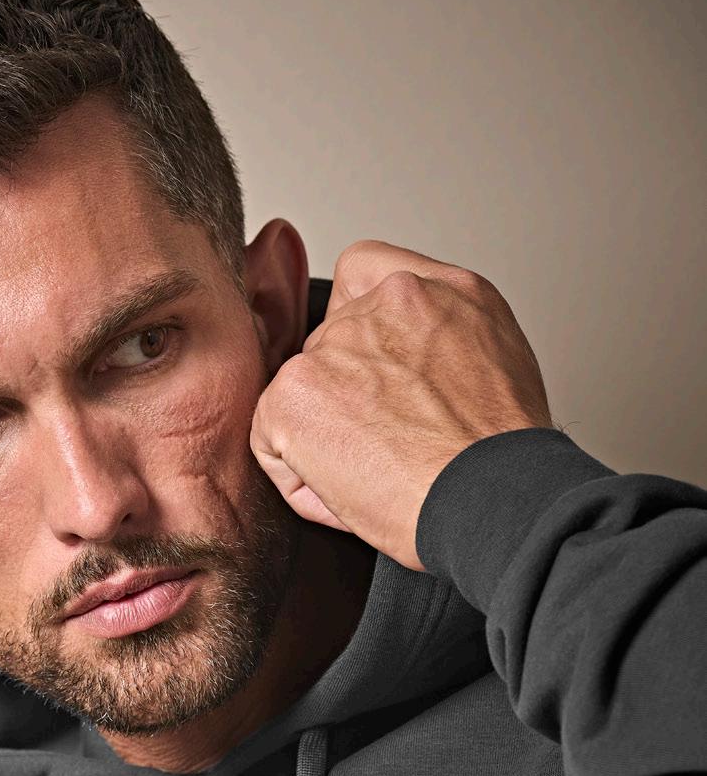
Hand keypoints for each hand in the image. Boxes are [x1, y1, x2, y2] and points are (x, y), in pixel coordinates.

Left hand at [249, 240, 553, 569]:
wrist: (493, 499)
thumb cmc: (503, 463)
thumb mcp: (501, 366)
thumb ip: (443, 341)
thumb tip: (404, 367)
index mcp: (443, 290)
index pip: (364, 276)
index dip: (357, 325)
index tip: (378, 374)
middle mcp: (389, 301)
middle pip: (330, 346)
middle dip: (346, 398)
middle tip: (393, 446)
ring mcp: (337, 342)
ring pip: (302, 394)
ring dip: (326, 437)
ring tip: (381, 470)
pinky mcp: (294, 393)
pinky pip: (271, 440)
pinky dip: (300, 476)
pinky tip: (351, 489)